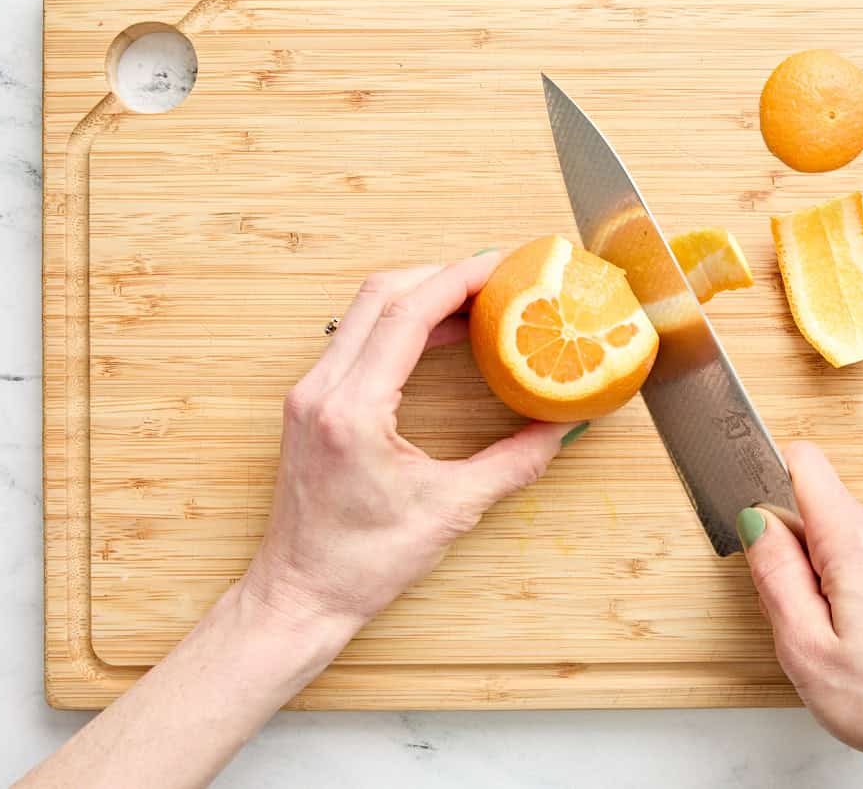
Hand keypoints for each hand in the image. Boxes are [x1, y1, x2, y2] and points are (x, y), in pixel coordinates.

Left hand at [244, 254, 580, 633]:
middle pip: (378, 295)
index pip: (405, 315)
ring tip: (474, 302)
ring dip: (418, 296)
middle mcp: (320, 391)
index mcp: (353, 411)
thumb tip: (563, 428)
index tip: (499, 266)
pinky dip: (398, 324)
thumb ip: (515, 463)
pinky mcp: (309, 404)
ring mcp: (307, 394)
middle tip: (493, 276)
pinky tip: (438, 336)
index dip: (455, 280)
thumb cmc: (361, 565)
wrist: (298, 597)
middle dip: (439, 274)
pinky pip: (354, 339)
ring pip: (361, 312)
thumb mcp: (452, 511)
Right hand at [737, 441, 862, 788]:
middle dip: (789, 551)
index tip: (754, 520)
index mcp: (857, 543)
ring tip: (832, 638)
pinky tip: (857, 642)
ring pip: (837, 541)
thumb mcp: (804, 647)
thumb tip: (755, 520)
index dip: (766, 481)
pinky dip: (846, 593)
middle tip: (795, 614)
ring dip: (818, 579)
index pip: (803, 462)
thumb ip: (774, 573)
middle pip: (816, 509)